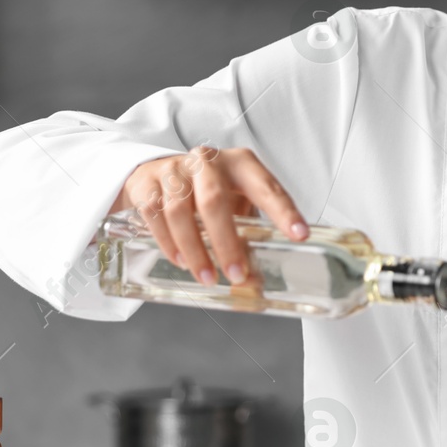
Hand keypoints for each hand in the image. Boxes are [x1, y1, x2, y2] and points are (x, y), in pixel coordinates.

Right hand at [110, 146, 306, 287]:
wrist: (157, 172)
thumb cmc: (207, 192)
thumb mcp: (234, 205)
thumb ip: (246, 236)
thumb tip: (253, 285)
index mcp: (240, 164)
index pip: (266, 186)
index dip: (283, 211)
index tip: (299, 235)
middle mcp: (207, 161)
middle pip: (214, 200)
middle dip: (227, 242)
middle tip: (237, 275)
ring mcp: (174, 169)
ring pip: (180, 211)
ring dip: (195, 249)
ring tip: (207, 277)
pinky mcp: (147, 182)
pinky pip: (155, 214)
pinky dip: (167, 242)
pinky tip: (180, 261)